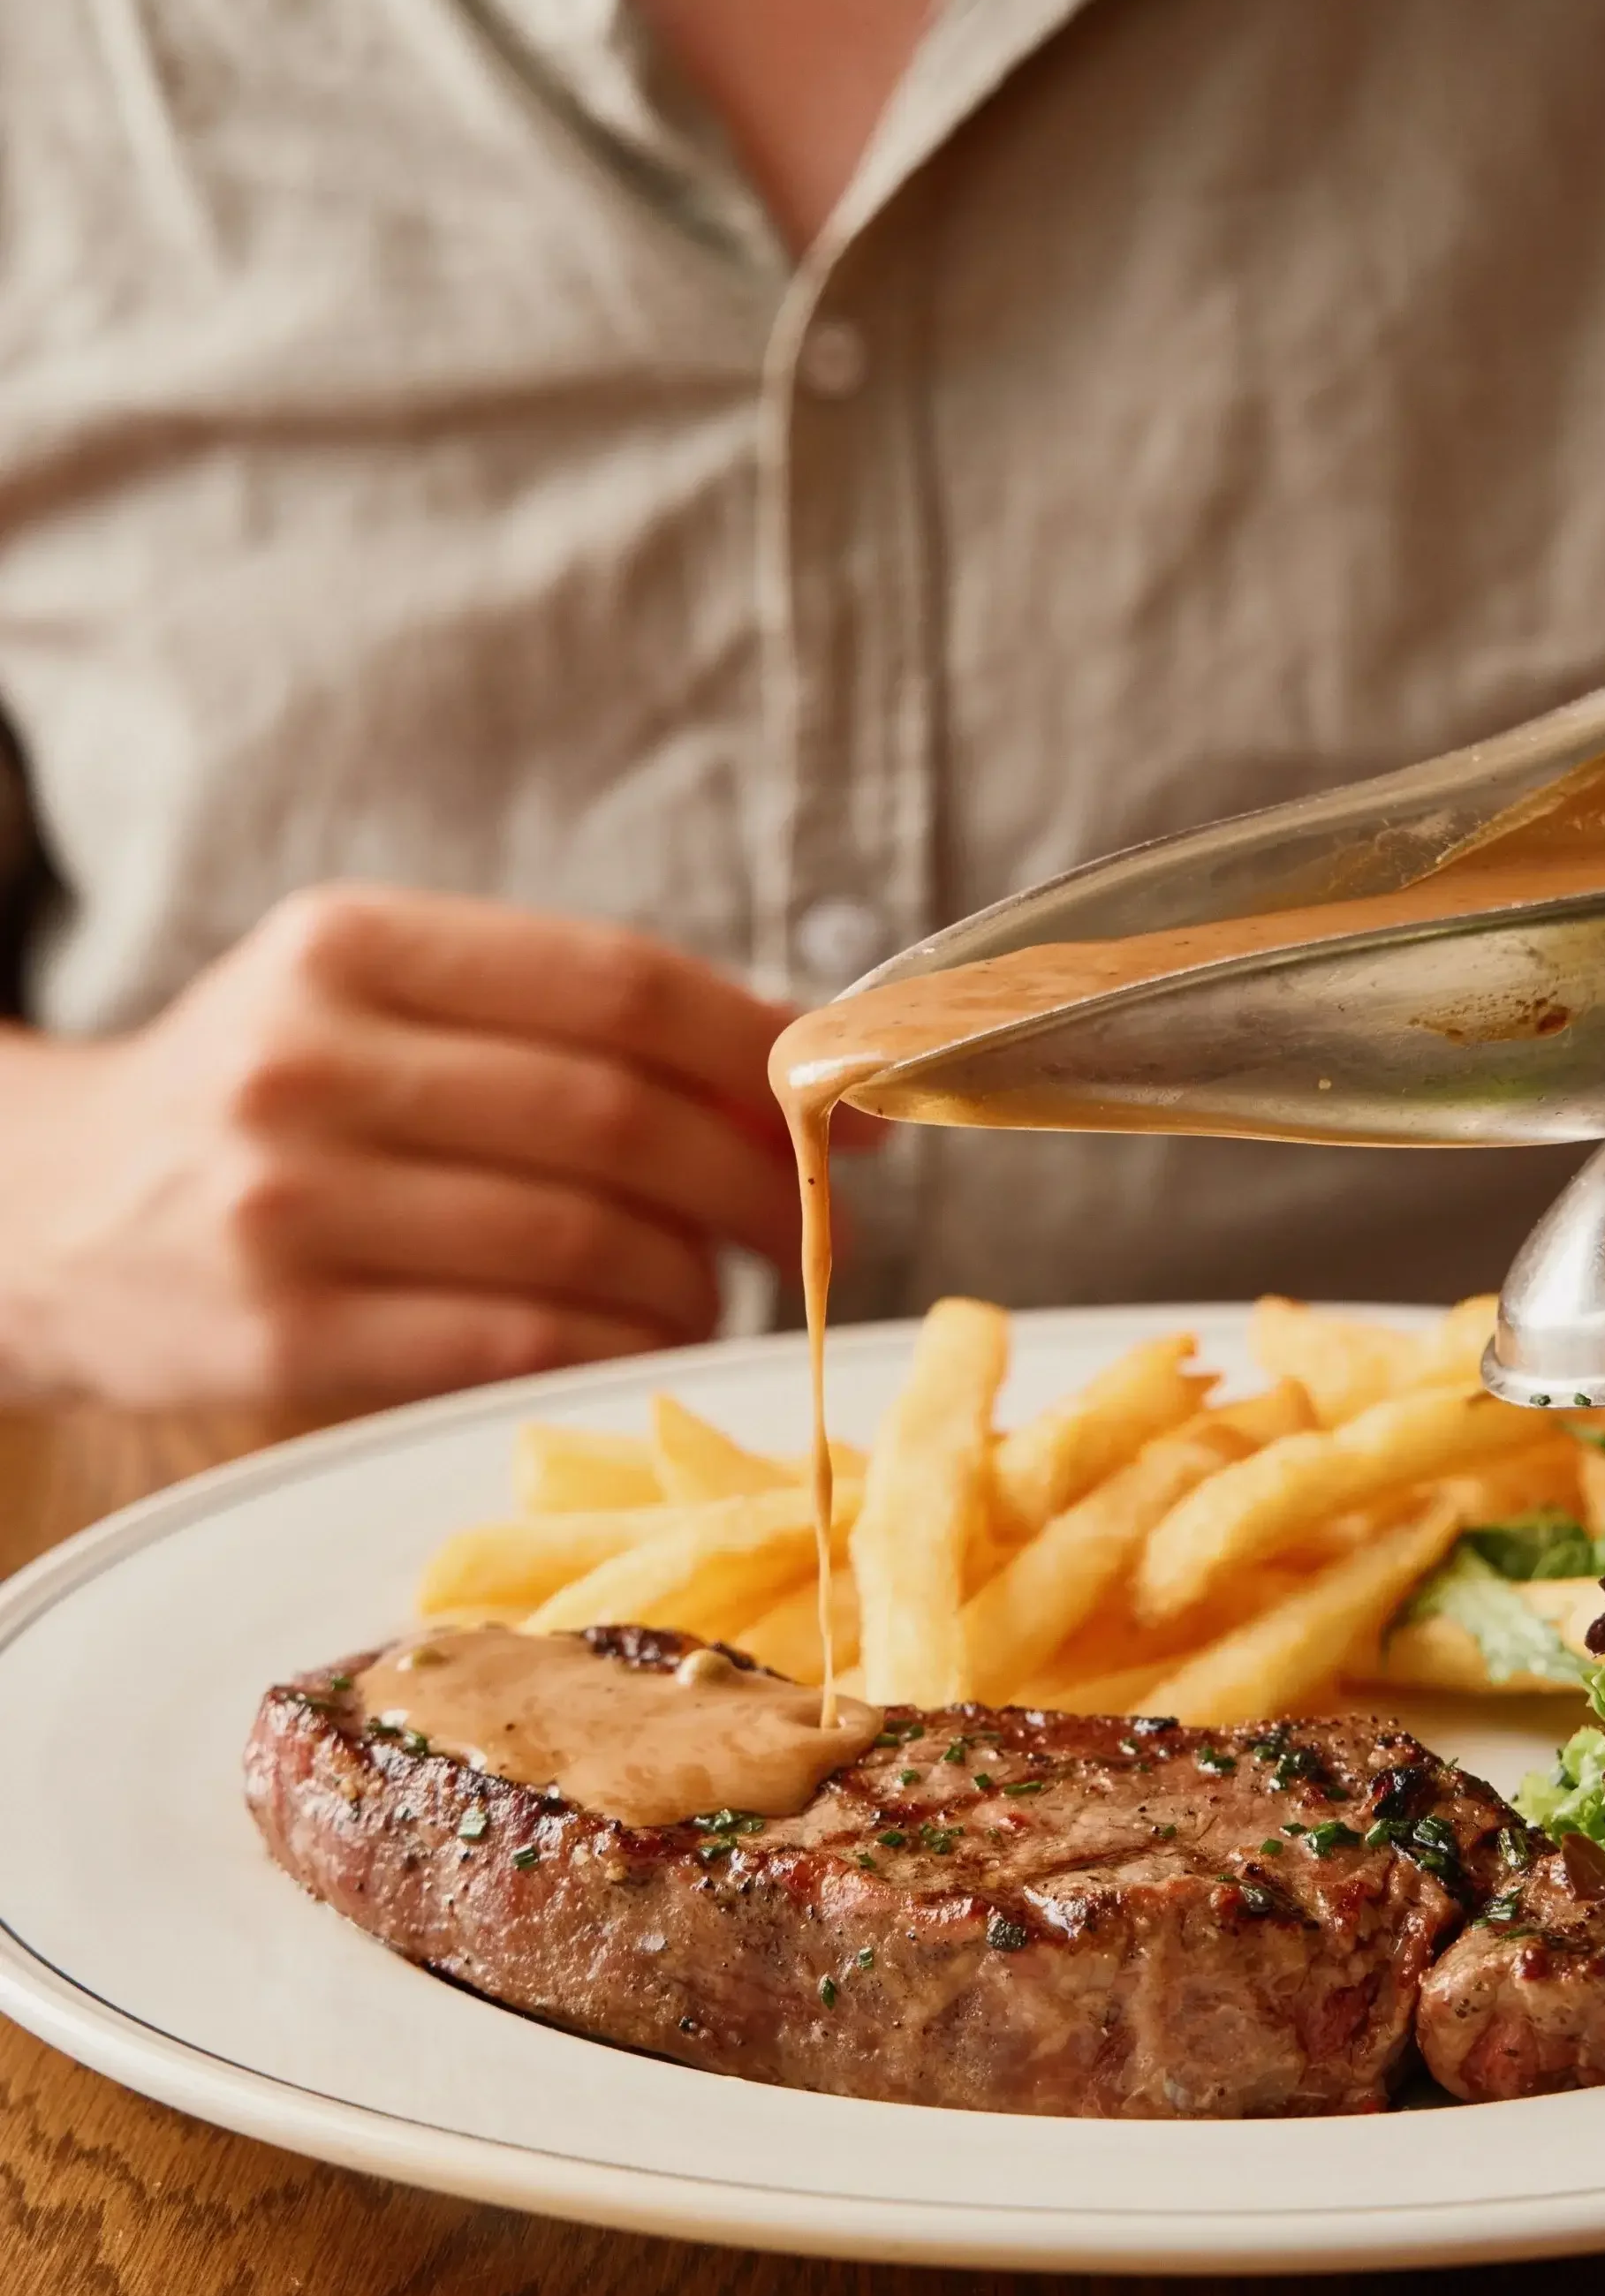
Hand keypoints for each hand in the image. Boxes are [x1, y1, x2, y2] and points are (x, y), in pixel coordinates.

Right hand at [0, 884, 807, 1408]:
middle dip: (752, 1184)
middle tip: (806, 1225)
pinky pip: (520, 1347)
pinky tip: (642, 1340)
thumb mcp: (371, 1005)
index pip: (617, 984)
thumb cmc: (259, 1103)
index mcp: (349, 946)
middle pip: (616, 1120)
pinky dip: (621, 1348)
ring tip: (712, 1291)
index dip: (757, 1052)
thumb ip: (557, 1021)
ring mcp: (290, 1204)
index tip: (834, 1108)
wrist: (40, 1213)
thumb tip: (795, 1067)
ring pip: (583, 1245)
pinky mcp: (286, 1337)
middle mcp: (309, 1061)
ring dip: (694, 1281)